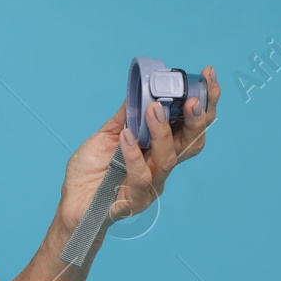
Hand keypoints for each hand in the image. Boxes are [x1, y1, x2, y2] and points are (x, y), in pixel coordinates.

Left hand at [56, 67, 219, 237]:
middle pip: (191, 142)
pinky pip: (141, 177)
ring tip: (154, 109)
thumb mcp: (106, 135)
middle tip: (192, 98)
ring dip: (163, 132)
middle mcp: (161, 166)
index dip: (204, 102)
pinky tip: (125, 138)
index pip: (190, 125)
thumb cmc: (90, 172)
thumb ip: (125, 117)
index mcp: (159, 148)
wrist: (72, 204)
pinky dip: (134, 155)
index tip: (208, 76)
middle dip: (198, 118)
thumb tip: (140, 90)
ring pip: (169, 158)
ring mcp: (151, 185)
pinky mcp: (134, 200)